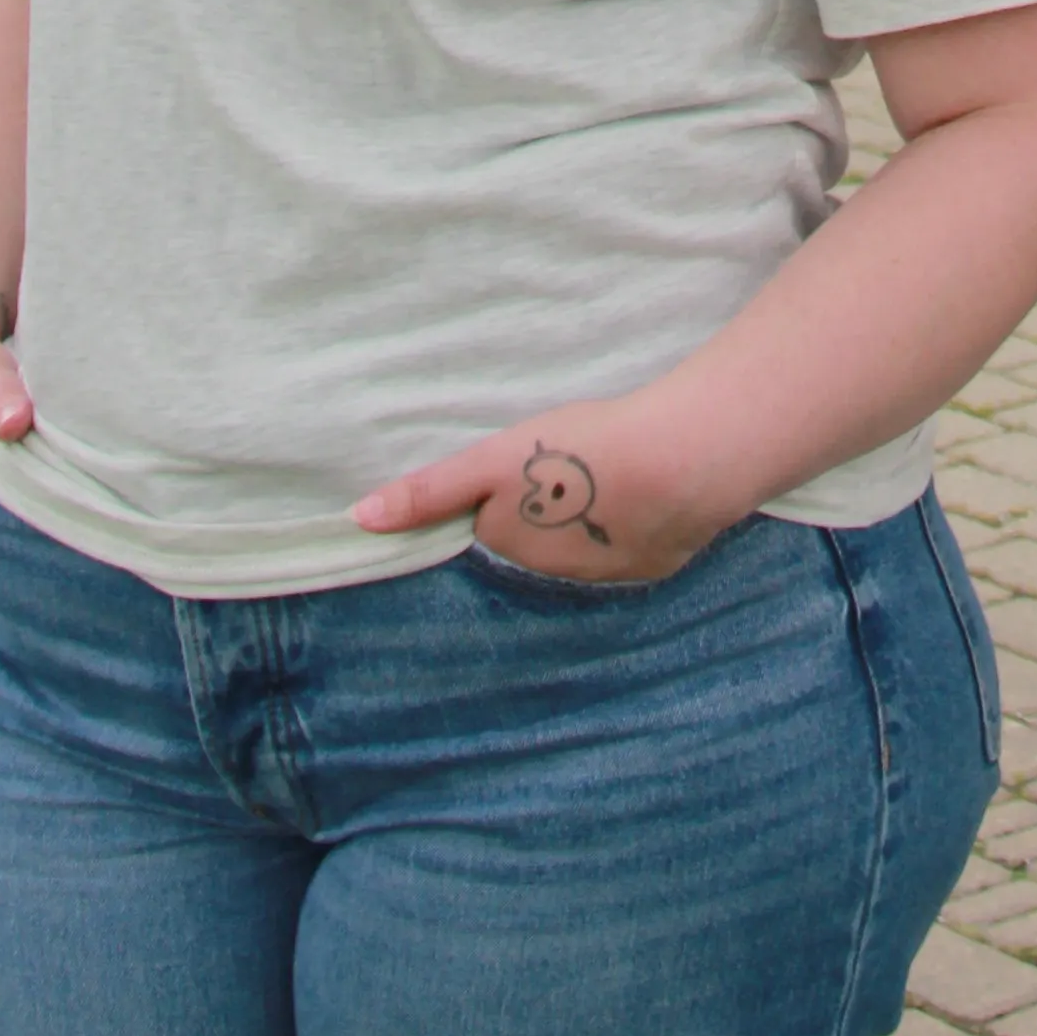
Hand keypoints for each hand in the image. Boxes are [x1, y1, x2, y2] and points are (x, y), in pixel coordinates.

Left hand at [352, 389, 736, 586]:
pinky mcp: (653, 565)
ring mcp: (608, 577)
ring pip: (578, 553)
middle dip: (537, 519)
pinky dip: (626, 529)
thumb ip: (431, 491)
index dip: (496, 505)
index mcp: (513, 551)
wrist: (677, 466)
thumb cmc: (577, 456)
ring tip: (597, 480)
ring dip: (580, 526)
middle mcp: (553, 579)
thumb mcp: (491, 461)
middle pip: (532, 548)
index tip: (510, 482)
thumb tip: (359, 519)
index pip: (489, 535)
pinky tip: (639, 498)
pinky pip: (626, 551)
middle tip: (554, 472)